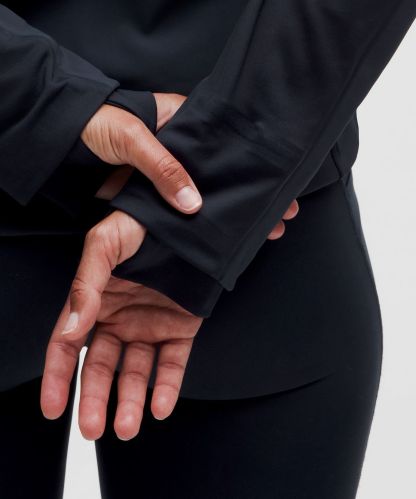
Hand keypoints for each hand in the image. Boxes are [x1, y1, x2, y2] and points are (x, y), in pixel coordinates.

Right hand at [41, 211, 202, 440]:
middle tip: (92, 428)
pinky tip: (160, 407)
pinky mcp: (181, 329)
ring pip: (136, 372)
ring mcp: (150, 326)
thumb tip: (71, 328)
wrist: (192, 221)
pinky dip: (168, 387)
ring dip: (131, 401)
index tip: (52, 407)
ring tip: (127, 427)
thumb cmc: (142, 224)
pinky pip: (173, 363)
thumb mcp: (105, 245)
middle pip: (100, 368)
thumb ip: (85, 285)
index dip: (56, 377)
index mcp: (95, 301)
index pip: (68, 345)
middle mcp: (120, 319)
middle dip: (94, 400)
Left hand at [91, 91, 299, 237]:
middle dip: (253, 194)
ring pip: (208, 194)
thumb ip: (164, 167)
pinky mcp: (156, 193)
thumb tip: (194, 203)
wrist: (62, 142)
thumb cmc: (98, 124)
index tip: (278, 183)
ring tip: (264, 230)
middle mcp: (184, 149)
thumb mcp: (134, 137)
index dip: (254, 165)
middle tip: (282, 213)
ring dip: (232, 212)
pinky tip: (224, 235)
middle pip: (226, 174)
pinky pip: (184, 208)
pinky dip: (202, 222)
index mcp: (185, 122)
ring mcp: (171, 173)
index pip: (229, 145)